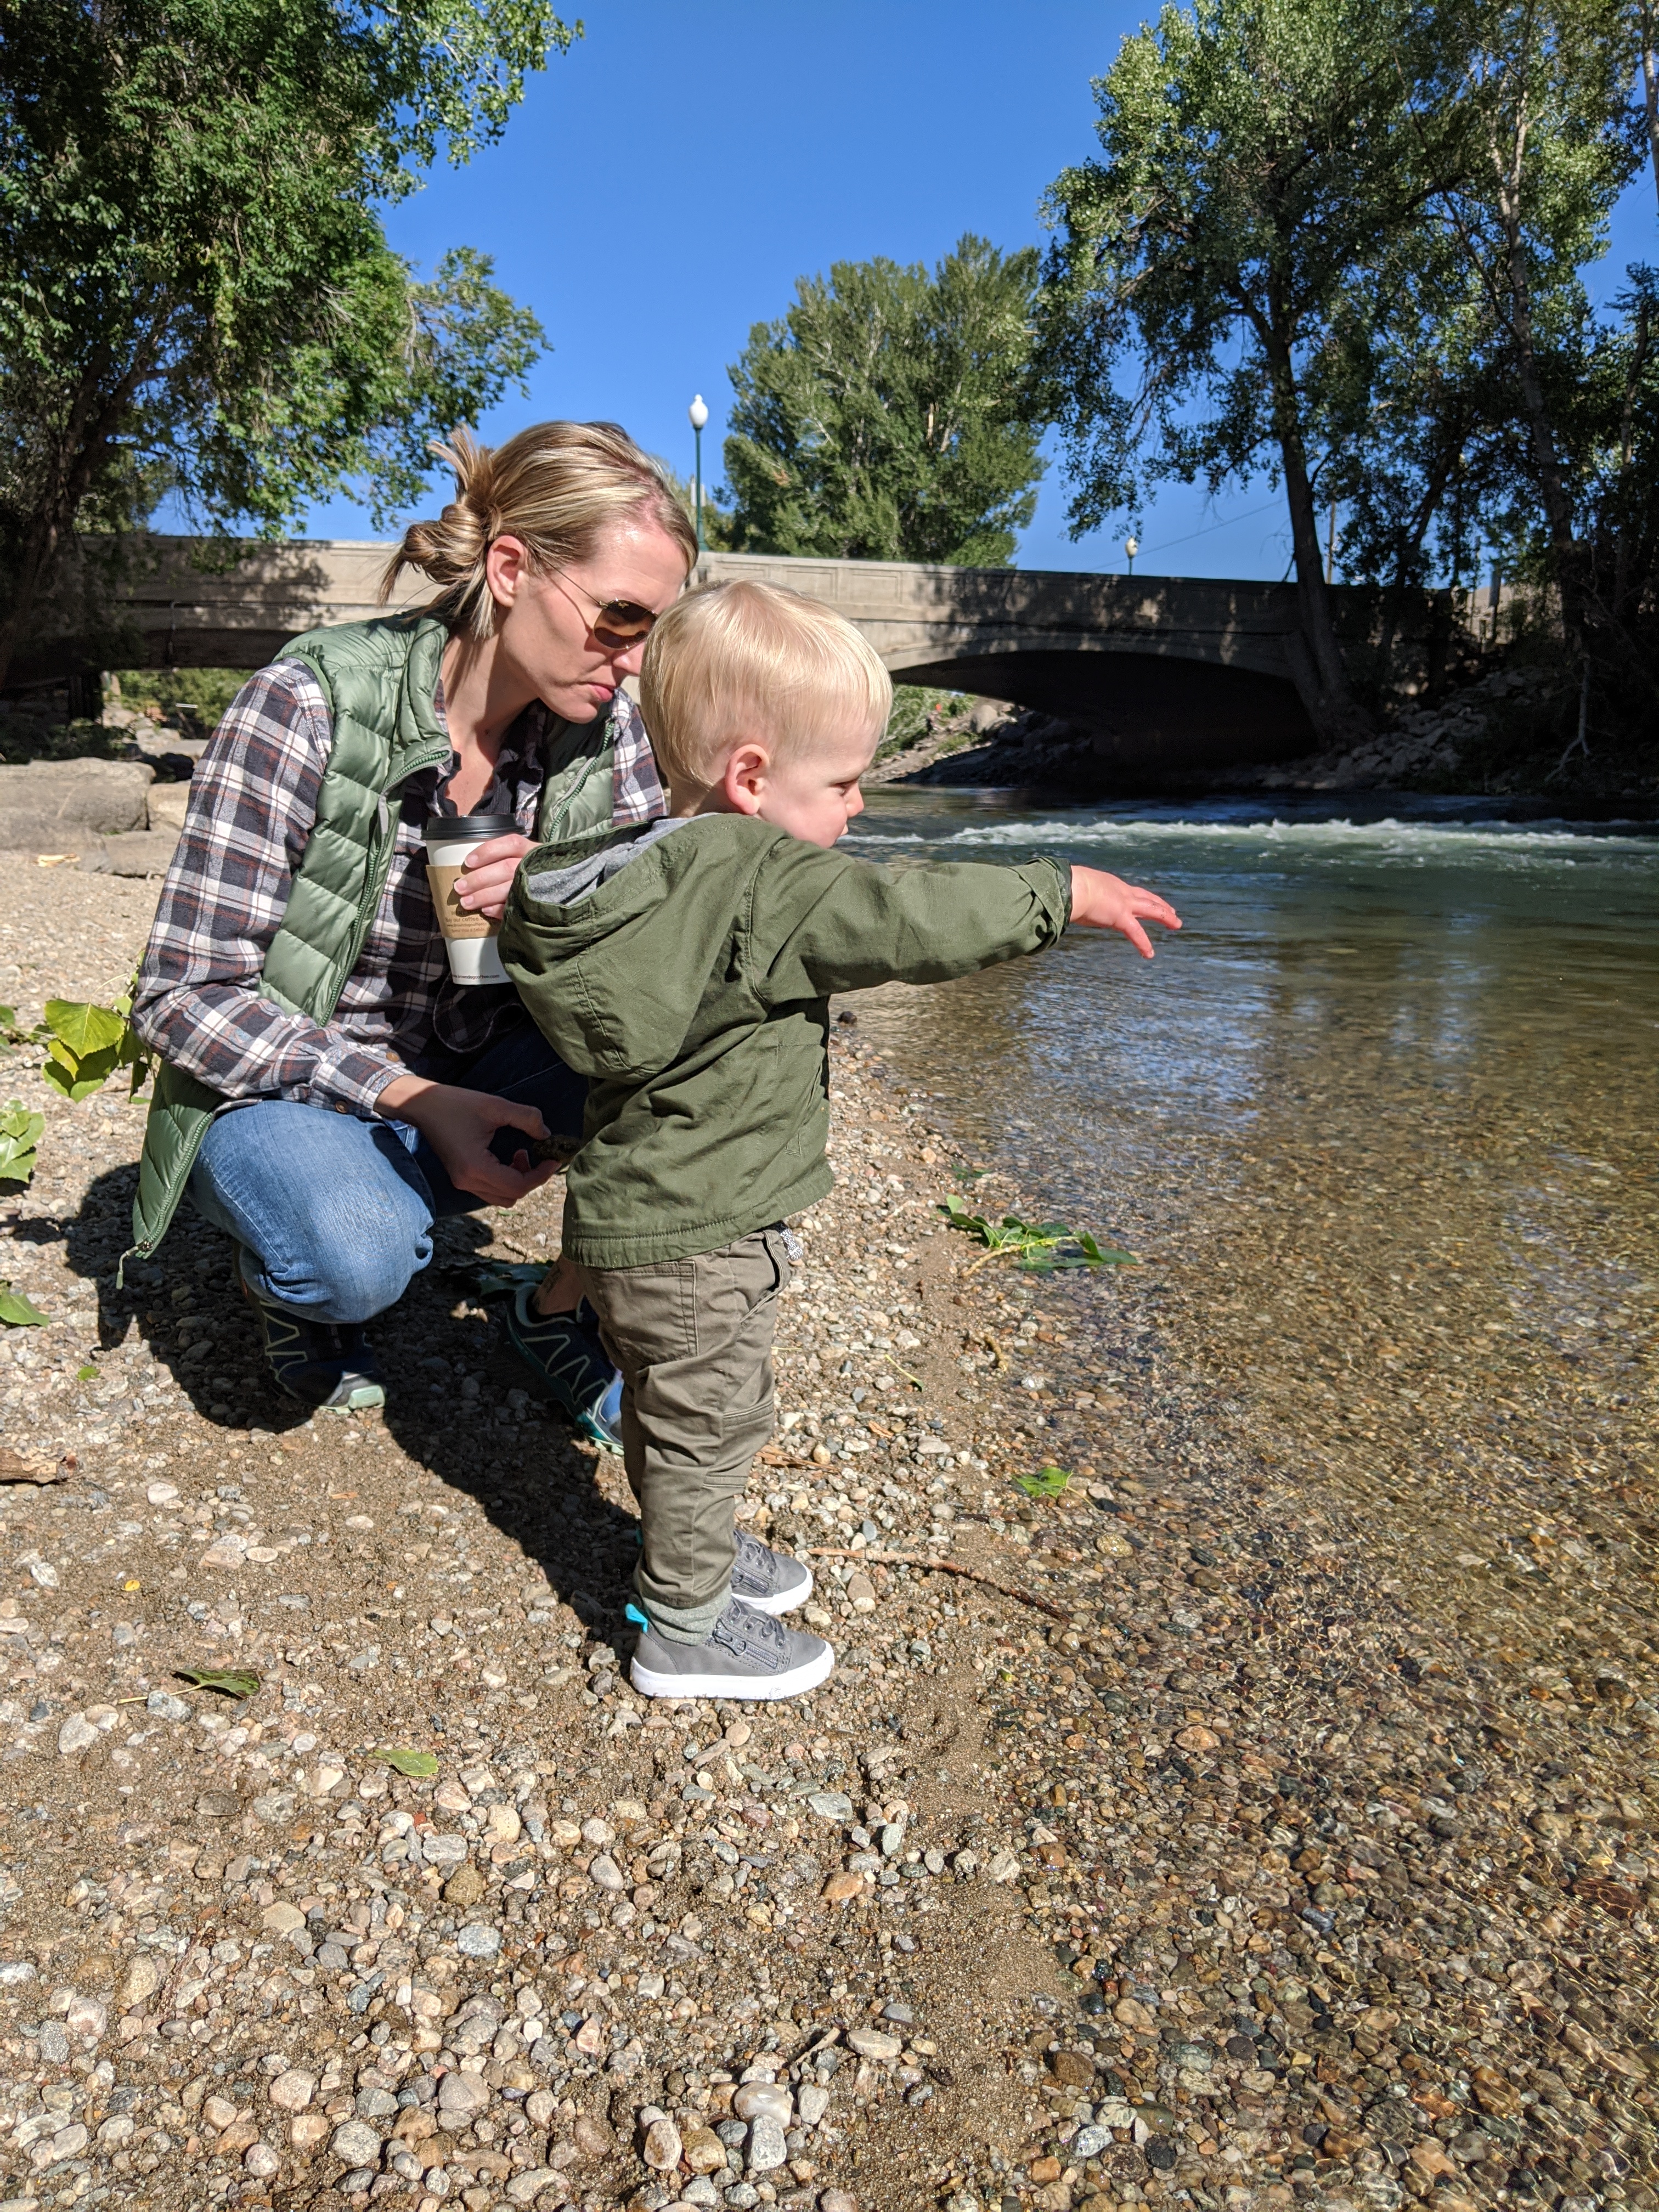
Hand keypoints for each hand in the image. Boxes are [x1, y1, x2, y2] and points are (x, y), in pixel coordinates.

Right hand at [377, 1075, 558, 1206]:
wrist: (421, 1105)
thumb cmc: (455, 1104)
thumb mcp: (495, 1105)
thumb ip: (526, 1118)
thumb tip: (546, 1134)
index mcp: (475, 1167)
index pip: (517, 1185)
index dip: (541, 1175)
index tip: (553, 1158)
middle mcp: (467, 1181)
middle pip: (511, 1196)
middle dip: (531, 1178)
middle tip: (537, 1154)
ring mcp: (462, 1182)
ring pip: (501, 1197)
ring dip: (517, 1180)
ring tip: (520, 1154)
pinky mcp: (460, 1177)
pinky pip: (490, 1190)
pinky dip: (505, 1179)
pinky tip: (507, 1158)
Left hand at [451, 833, 535, 923]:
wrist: (559, 889)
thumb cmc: (532, 872)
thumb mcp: (523, 858)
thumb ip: (503, 858)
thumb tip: (471, 866)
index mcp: (531, 850)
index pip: (510, 844)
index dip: (488, 852)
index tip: (468, 862)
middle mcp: (535, 866)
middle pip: (505, 868)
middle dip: (479, 878)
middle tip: (460, 887)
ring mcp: (538, 886)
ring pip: (509, 889)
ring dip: (484, 896)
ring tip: (466, 902)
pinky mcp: (537, 905)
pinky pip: (516, 907)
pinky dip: (499, 909)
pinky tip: (486, 910)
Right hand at [1068, 866, 1181, 957]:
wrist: (1070, 887)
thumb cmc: (1066, 887)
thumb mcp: (1075, 891)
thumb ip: (1077, 899)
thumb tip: (1066, 905)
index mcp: (1110, 885)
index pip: (1130, 891)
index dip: (1141, 897)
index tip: (1149, 900)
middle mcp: (1121, 891)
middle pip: (1147, 898)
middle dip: (1161, 905)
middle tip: (1172, 911)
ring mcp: (1124, 903)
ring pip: (1152, 909)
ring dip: (1166, 916)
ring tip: (1177, 924)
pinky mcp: (1121, 916)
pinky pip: (1137, 933)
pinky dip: (1143, 944)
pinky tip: (1149, 954)